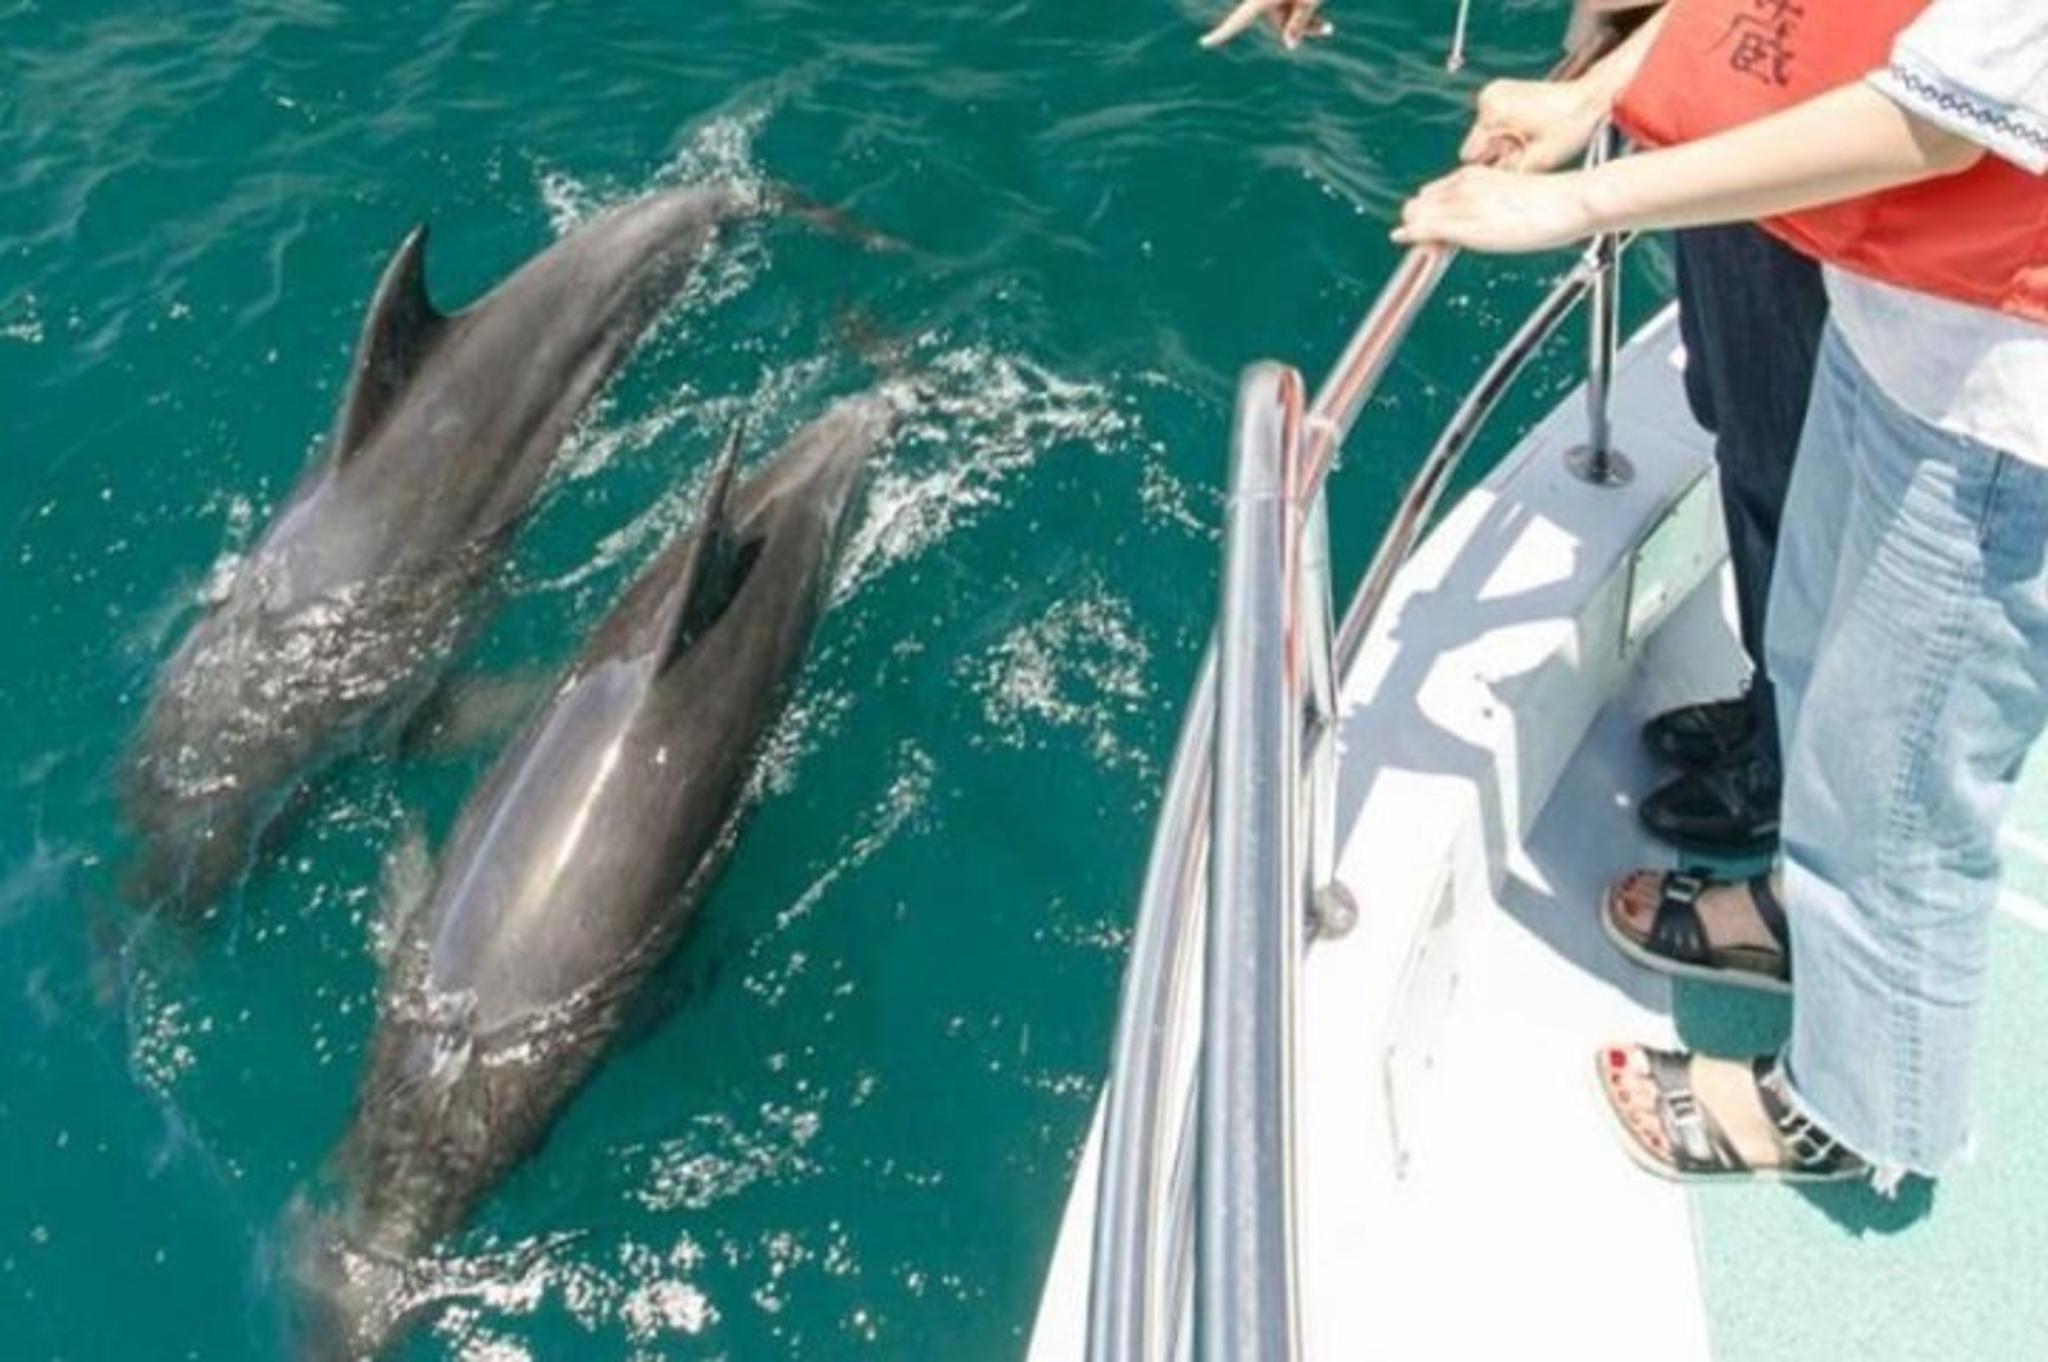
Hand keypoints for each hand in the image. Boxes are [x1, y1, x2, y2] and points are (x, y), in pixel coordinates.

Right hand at [1199, 0, 1332, 49]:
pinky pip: (1289, 5)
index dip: (1221, 34)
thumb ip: (1299, 24)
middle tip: (1329, 29)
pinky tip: (1323, 21)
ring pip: (1284, 14)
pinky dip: (1303, 8)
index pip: (1237, 21)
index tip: (1205, 42)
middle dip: (1298, 26)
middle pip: (1274, 21)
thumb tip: (1289, 46)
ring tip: (1329, 25)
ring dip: (1304, 18)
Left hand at [1391, 165, 1598, 254]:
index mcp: (1476, 173)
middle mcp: (1463, 183)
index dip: (1428, 210)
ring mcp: (1461, 202)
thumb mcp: (1514, 195)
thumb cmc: (1552, 203)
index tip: (1424, 226)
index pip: (1437, 192)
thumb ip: (1493, 201)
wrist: (1568, 202)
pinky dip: (1410, 234)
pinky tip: (1399, 238)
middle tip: (1415, 237)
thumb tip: (1493, 219)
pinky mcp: (1463, 223)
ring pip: (1418, 213)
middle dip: (1416, 219)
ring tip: (1406, 238)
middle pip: (1422, 202)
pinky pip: (1424, 228)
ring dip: (1412, 227)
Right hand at [1460, 78, 1605, 171]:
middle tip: (1528, 146)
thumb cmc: (1569, 127)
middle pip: (1477, 144)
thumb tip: (1483, 189)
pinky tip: (1528, 126)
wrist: (1589, 97)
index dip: (1494, 162)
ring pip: (1484, 134)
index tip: (1519, 156)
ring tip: (1531, 135)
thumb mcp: (1538, 161)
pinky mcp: (1498, 91)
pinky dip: (1506, 129)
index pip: (1472, 155)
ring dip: (1503, 141)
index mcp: (1494, 112)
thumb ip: (1505, 175)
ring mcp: (1492, 91)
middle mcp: (1487, 98)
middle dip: (1498, 151)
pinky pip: (1492, 122)